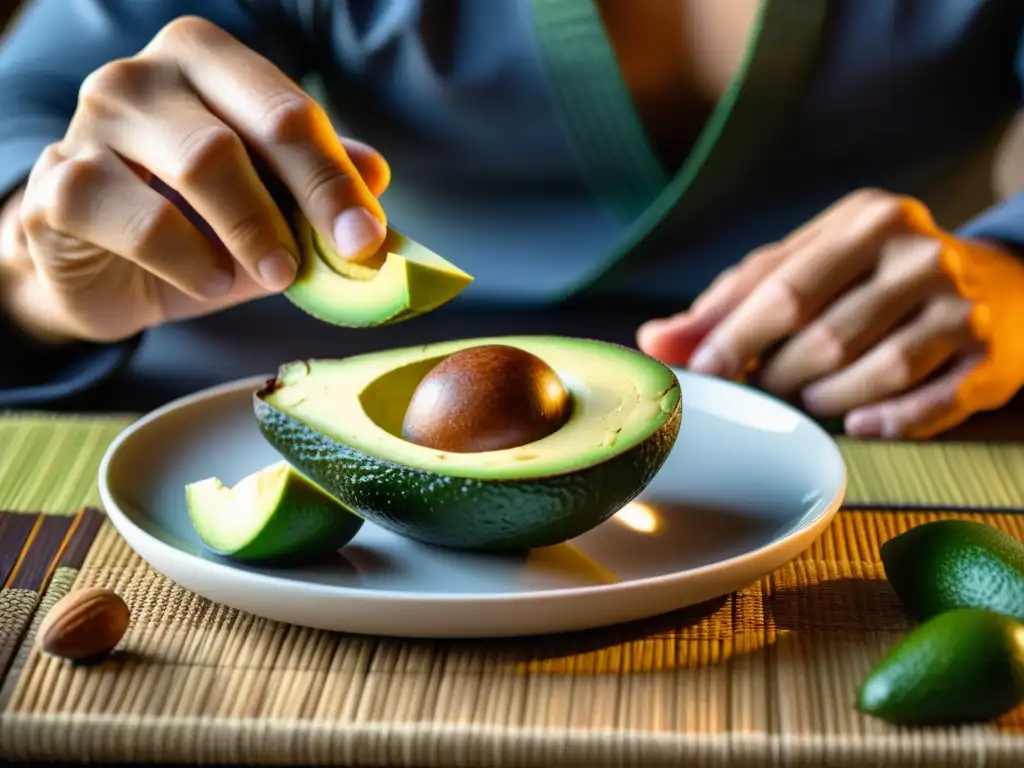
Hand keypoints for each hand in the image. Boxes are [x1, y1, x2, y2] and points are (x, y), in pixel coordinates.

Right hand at [0, 16, 389, 343]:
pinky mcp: (59, 185)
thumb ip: (317, 185)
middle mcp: (144, 77)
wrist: (104, 267)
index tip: (368, 237)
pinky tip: (211, 281)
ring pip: (197, 163)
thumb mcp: (268, 206)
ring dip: (253, 230)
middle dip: (309, 198)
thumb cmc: (194, 223)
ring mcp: (93, 123)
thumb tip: (377, 174)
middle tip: (343, 256)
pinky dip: (186, 257)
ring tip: (277, 274)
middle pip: (246, 131)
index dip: (337, 177)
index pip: (288, 111)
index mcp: (205, 62)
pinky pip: (135, 219)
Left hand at [637, 189, 1023, 438]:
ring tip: (809, 399)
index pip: (782, 286)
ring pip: (871, 374)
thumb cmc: (872, 277)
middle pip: (821, 336)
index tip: (697, 373)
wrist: (999, 284)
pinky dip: (884, 422)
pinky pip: (926, 406)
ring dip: (824, 402)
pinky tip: (859, 424)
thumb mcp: (805, 268)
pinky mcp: (987, 356)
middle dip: (776, 376)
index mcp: (866, 219)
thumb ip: (732, 301)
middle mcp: (919, 254)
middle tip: (760, 390)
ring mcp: (960, 305)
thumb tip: (655, 341)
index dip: (731, 337)